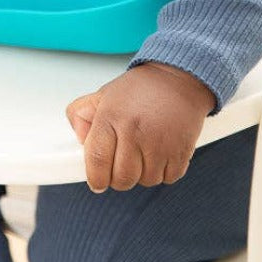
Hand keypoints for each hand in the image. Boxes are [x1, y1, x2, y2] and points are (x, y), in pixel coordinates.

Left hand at [65, 62, 215, 191]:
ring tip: (144, 152)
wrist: (180, 78)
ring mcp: (160, 143)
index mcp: (111, 117)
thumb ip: (80, 115)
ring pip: (145, 181)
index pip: (97, 161)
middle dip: (119, 177)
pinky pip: (168, 178)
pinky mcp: (181, 150)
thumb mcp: (103, 95)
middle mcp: (134, 131)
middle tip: (123, 164)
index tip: (98, 182)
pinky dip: (164, 172)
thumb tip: (80, 141)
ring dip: (143, 174)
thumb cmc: (140, 89)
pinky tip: (161, 153)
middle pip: (122, 179)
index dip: (96, 179)